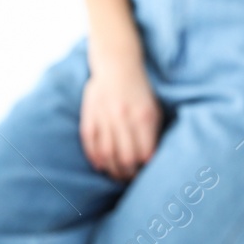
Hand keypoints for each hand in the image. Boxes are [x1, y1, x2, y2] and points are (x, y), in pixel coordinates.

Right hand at [79, 47, 161, 180]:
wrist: (117, 64)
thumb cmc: (140, 90)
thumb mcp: (153, 109)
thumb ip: (152, 133)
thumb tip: (150, 160)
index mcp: (144, 116)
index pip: (144, 154)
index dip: (144, 169)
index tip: (144, 174)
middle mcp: (123, 117)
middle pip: (126, 158)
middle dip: (128, 174)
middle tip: (130, 179)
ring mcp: (104, 116)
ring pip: (107, 154)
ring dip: (112, 170)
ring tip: (116, 175)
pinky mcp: (90, 114)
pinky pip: (90, 142)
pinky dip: (95, 158)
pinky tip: (100, 165)